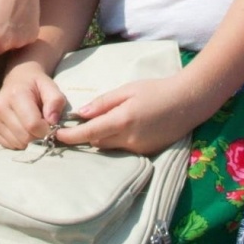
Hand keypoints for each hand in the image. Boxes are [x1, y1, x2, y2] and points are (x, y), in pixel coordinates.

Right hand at [0, 60, 67, 148]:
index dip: (46, 130)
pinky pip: (8, 145)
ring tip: (31, 125)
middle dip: (38, 136)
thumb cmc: (36, 84)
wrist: (17, 79)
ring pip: (17, 144)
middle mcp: (0, 106)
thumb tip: (52, 121)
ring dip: (29, 140)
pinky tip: (22, 128)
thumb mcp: (50, 86)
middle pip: (25, 137)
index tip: (51, 125)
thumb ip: (55, 101)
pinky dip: (19, 141)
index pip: (32, 125)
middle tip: (42, 125)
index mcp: (16, 95)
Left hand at [53, 74, 199, 156]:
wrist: (188, 102)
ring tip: (104, 122)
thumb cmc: (156, 90)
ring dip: (101, 137)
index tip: (55, 135)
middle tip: (79, 122)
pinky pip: (123, 149)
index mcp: (122, 121)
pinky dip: (116, 140)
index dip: (70, 136)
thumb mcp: (127, 90)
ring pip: (109, 147)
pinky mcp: (146, 153)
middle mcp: (129, 139)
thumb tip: (81, 114)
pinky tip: (123, 126)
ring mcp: (139, 148)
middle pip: (96, 142)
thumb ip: (103, 103)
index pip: (88, 133)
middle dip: (86, 134)